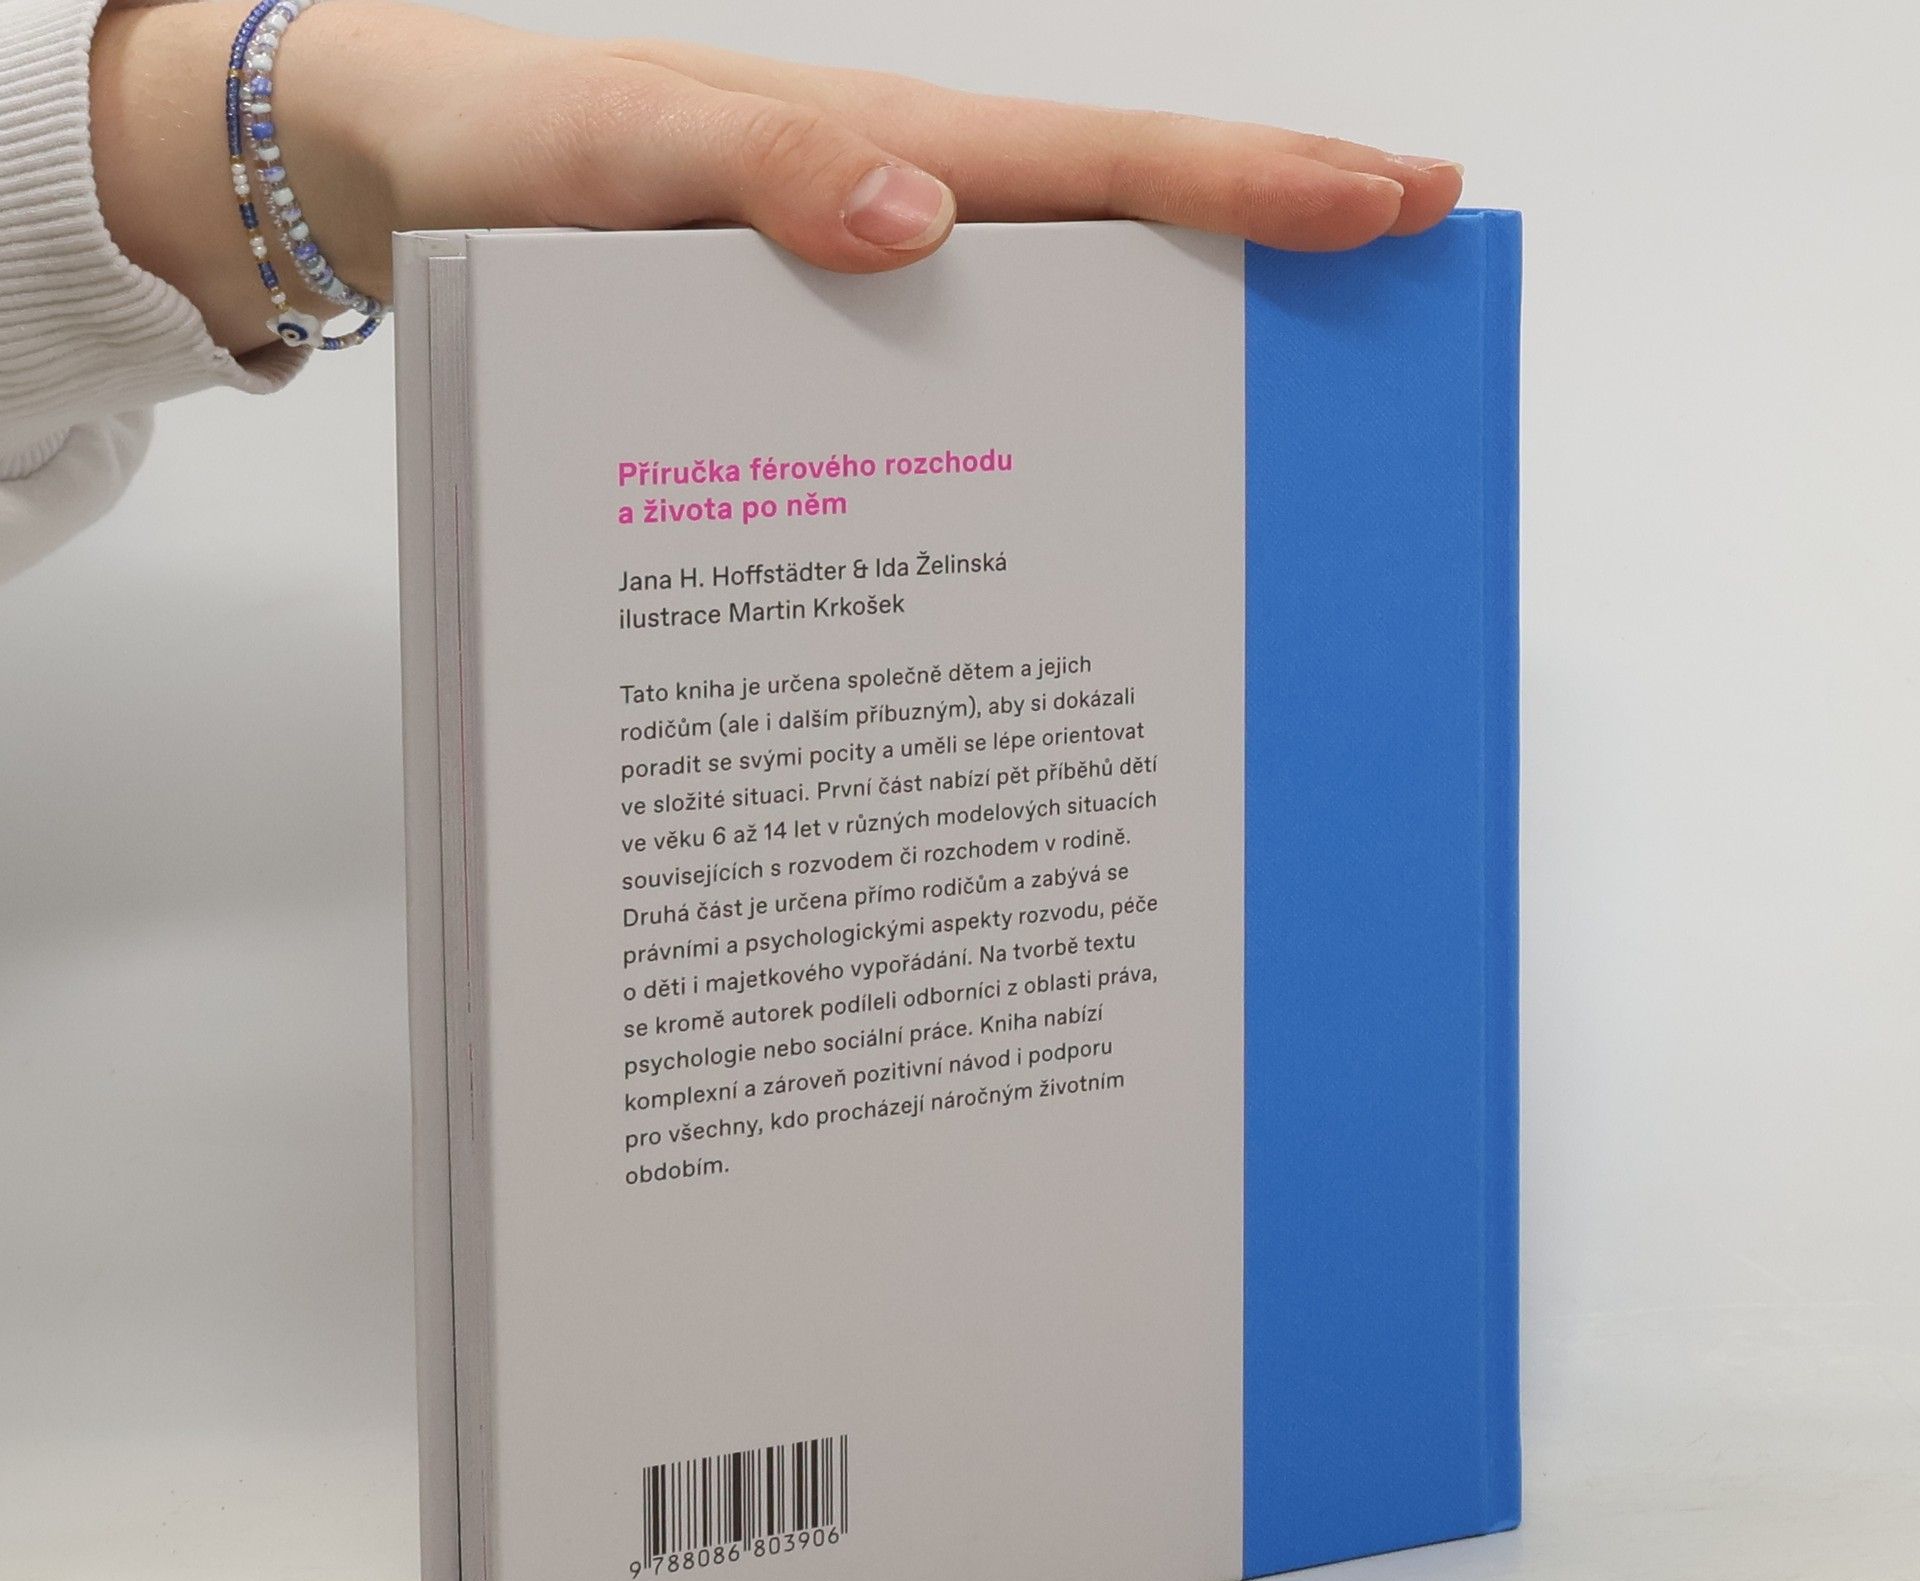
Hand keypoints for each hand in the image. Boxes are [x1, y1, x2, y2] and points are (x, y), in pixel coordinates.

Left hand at [92, 0, 1462, 355]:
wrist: (414, 192)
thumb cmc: (511, 150)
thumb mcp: (615, 149)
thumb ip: (756, 165)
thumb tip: (921, 213)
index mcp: (896, 155)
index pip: (1110, 170)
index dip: (1258, 187)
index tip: (1400, 202)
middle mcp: (911, 240)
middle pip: (1125, 263)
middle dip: (1268, 295)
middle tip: (1395, 352)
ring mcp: (876, 319)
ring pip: (1055, 351)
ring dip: (1166, 399)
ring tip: (1266, 487)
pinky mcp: (828, 385)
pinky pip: (956, 421)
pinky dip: (1032, 465)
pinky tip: (1063, 545)